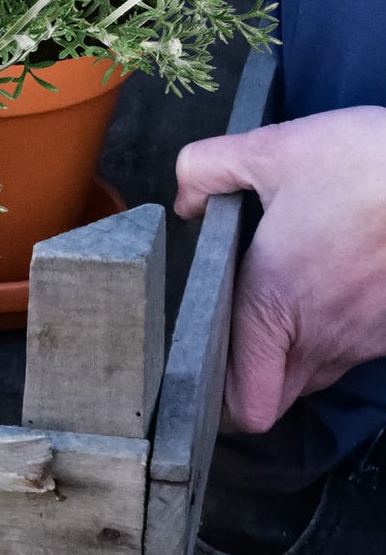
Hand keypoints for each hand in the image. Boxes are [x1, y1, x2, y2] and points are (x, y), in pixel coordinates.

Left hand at [175, 107, 385, 432]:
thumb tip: (187, 201)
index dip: (219, 399)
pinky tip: (337, 272)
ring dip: (301, 342)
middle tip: (237, 319)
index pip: (247, 403)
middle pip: (281, 392)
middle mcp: (324, 335)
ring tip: (292, 282)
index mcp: (274, 304)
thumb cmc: (363, 164)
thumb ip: (204, 171)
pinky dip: (343, 322)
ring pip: (322, 367)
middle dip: (255, 370)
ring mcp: (370, 336)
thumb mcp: (268, 150)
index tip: (204, 366)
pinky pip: (360, 343)